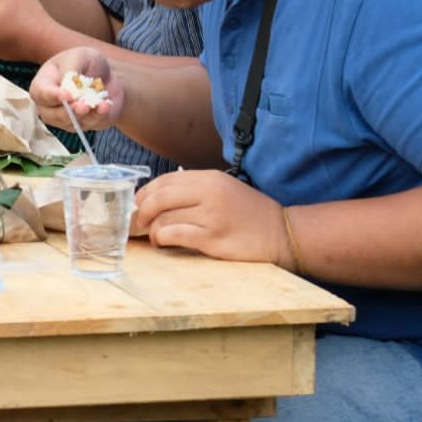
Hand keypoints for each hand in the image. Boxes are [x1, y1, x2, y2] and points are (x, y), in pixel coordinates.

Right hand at [29, 47, 122, 130]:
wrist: (107, 76)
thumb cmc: (86, 63)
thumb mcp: (79, 56)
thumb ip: (71, 68)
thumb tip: (68, 86)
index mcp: (44, 84)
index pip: (39, 93)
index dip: (50, 95)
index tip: (66, 95)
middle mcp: (50, 104)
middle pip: (49, 115)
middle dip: (66, 112)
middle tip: (82, 106)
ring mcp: (65, 118)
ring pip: (69, 123)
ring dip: (85, 116)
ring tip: (100, 104)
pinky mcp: (83, 125)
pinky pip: (88, 125)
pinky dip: (98, 116)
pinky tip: (105, 106)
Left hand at [133, 170, 294, 269]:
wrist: (282, 233)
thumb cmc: (249, 213)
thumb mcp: (223, 189)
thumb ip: (194, 189)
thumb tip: (156, 196)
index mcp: (210, 178)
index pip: (165, 181)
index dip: (145, 192)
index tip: (138, 203)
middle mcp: (209, 193)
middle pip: (159, 198)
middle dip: (142, 210)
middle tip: (140, 221)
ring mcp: (211, 217)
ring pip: (164, 218)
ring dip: (151, 229)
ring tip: (154, 236)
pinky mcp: (213, 239)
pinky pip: (175, 235)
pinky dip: (162, 239)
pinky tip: (163, 243)